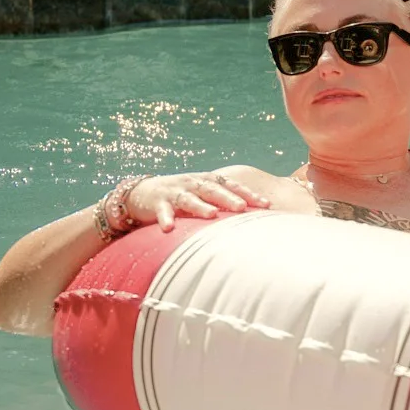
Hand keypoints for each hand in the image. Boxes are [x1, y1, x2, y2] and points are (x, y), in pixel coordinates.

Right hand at [128, 172, 264, 225]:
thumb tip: (253, 217)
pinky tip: (169, 228)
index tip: (266, 204)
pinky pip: (162, 211)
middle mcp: (193, 183)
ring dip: (200, 207)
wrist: (143, 193)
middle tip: (242, 208)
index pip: (231, 185)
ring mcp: (175, 192)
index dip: (248, 194)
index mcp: (207, 181)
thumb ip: (223, 202)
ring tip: (211, 215)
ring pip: (189, 199)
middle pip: (213, 190)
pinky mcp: (156, 202)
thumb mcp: (202, 195)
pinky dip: (166, 218)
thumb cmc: (181, 196)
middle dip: (228, 198)